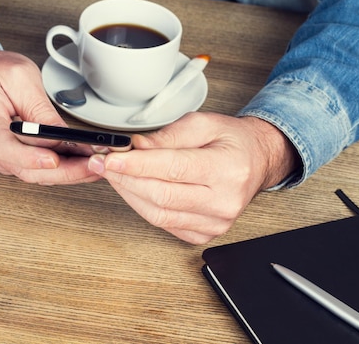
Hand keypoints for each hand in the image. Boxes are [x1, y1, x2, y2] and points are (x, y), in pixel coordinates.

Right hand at [0, 48, 99, 184]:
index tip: (54, 159)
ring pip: (33, 174)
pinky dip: (58, 168)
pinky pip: (33, 169)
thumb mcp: (19, 78)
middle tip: (93, 166)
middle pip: (25, 170)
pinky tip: (79, 163)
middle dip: (64, 172)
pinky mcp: (8, 158)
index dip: (30, 158)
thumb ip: (39, 108)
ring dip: (66, 173)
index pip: (3, 147)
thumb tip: (60, 135)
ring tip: (95, 165)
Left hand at [88, 113, 299, 243]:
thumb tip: (136, 147)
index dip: (137, 165)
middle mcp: (224, 201)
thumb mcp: (203, 124)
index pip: (174, 169)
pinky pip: (164, 223)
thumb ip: (168, 136)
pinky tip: (133, 189)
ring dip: (129, 193)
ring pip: (158, 214)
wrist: (257, 161)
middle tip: (102, 164)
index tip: (111, 158)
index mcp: (228, 169)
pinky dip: (142, 206)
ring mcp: (215, 223)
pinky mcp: (204, 234)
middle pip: (161, 195)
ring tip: (113, 175)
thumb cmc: (232, 141)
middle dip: (125, 179)